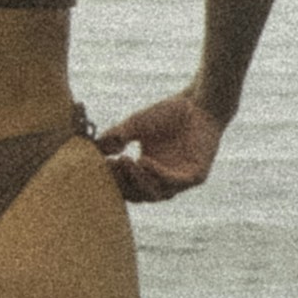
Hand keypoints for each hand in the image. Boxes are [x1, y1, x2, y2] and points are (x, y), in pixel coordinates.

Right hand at [93, 91, 223, 202]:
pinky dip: (157, 174)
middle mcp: (164, 180)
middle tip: (111, 166)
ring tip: (125, 162)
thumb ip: (117, 137)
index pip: (128, 185)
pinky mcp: (196, 175)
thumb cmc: (170, 112)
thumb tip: (97, 149)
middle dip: (123, 183)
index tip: (100, 164)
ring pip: (156, 194)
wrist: (200, 102)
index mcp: (150, 172)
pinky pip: (174, 182)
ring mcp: (181, 180)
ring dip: (138, 180)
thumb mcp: (136, 125)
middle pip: (140, 195)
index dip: (114, 179)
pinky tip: (144, 161)